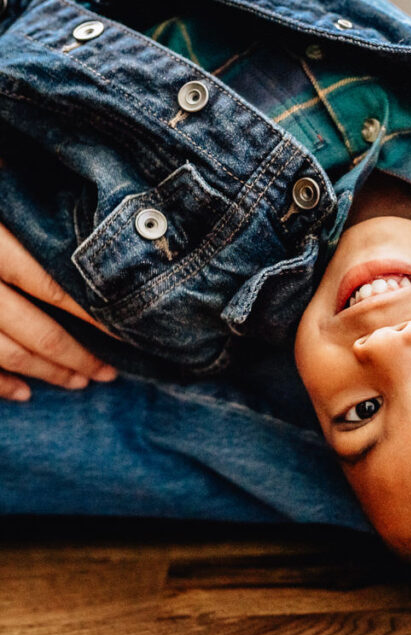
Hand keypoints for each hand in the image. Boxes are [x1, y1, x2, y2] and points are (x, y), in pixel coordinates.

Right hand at [0, 219, 116, 400]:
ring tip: (80, 382)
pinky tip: (23, 392)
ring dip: (44, 373)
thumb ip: (22, 195)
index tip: (127, 328)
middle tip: (109, 373)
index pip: (52, 285)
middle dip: (76, 356)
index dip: (93, 312)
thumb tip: (85, 221)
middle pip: (34, 331)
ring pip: (2, 354)